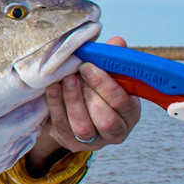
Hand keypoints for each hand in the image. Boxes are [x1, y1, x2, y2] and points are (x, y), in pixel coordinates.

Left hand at [26, 37, 141, 174]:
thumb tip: (117, 42)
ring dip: (73, 101)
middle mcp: (116, 131)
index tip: (88, 66)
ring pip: (83, 127)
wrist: (71, 110)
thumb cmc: (93, 88)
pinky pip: (62, 125)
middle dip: (90, 94)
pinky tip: (53, 87)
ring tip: (66, 80)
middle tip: (77, 73)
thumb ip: (111, 60)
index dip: (106, 85)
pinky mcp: (70, 141)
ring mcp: (93, 140)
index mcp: (130, 113)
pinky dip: (56, 105)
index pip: (123, 103)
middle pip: (106, 120)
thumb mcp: (105, 73)